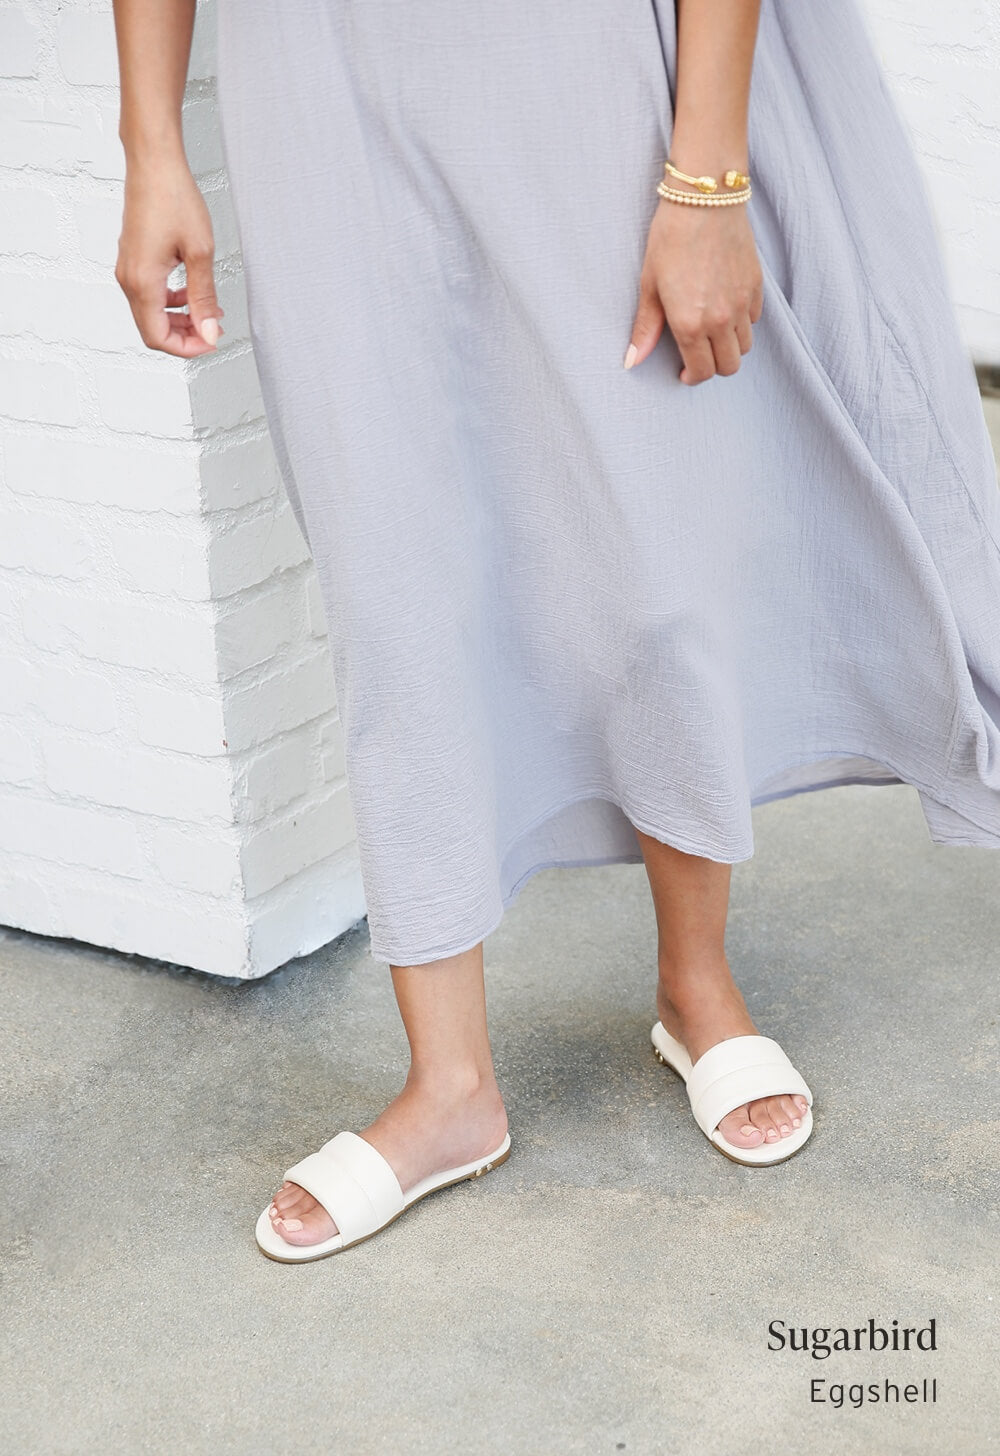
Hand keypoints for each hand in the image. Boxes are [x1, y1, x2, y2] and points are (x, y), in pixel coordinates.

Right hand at [115, 157, 223, 356]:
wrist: (154, 162)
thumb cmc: (173, 198)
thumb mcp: (200, 253)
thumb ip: (204, 297)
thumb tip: (209, 330)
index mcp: (142, 282)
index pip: (158, 338)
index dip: (187, 348)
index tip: (212, 341)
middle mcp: (128, 278)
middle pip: (152, 330)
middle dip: (185, 336)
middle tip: (213, 328)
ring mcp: (128, 268)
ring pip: (151, 313)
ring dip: (179, 319)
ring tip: (208, 310)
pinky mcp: (132, 258)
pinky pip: (149, 294)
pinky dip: (171, 301)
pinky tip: (192, 291)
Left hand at [625, 197, 762, 383]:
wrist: (706, 199)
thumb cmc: (671, 238)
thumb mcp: (649, 284)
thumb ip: (645, 328)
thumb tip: (632, 361)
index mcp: (690, 324)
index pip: (701, 371)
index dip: (691, 377)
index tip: (684, 372)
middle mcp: (721, 319)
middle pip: (729, 366)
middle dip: (713, 368)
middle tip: (698, 357)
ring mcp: (742, 303)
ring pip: (746, 346)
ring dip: (730, 348)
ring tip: (712, 334)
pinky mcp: (756, 286)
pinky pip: (755, 320)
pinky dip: (743, 323)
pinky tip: (726, 310)